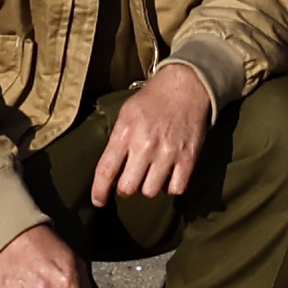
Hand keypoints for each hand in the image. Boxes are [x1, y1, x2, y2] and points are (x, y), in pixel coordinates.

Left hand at [87, 61, 214, 201]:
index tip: (98, 201)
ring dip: (148, 187)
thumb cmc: (153, 100)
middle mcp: (145, 145)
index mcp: (125, 132)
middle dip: (126, 187)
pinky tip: (168, 176)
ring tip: (151, 175)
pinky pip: (176, 188)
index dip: (99, 192)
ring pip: (150, 191)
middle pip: (127, 187)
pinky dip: (171, 186)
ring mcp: (168, 153)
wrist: (187, 85)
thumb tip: (109, 172)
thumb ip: (116, 142)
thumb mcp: (126, 114)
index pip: (106, 171)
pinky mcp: (189, 158)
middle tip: (130, 180)